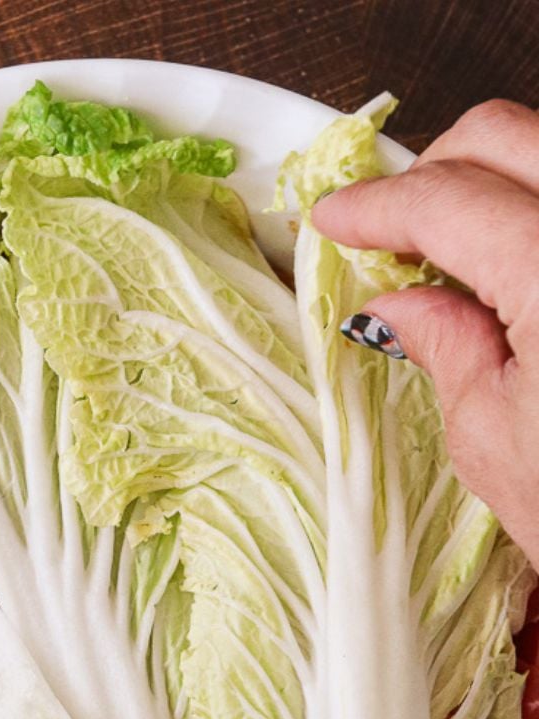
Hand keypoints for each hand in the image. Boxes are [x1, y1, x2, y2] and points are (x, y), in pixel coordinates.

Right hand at [311, 100, 538, 562]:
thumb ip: (446, 347)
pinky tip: (522, 274)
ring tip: (461, 253)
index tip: (336, 219)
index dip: (376, 206)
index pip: (446, 200)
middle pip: (508, 137)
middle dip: (436, 169)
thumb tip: (402, 302)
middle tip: (391, 227)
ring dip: (499, 184)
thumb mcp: (498, 443)